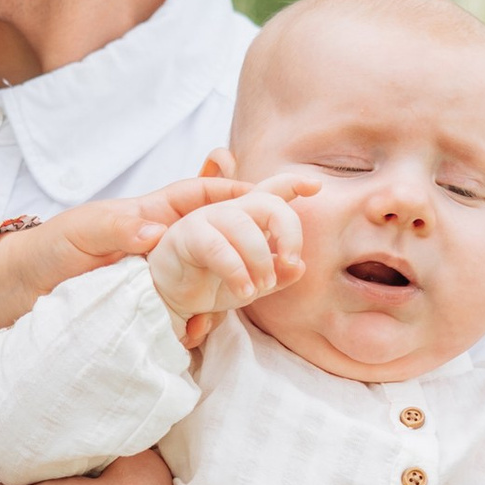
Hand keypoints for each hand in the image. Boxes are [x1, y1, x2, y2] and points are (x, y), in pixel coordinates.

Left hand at [0, 155, 256, 334]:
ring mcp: (164, 278)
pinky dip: (198, 323)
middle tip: (287, 259)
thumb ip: (116, 225)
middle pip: (226, 235)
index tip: (280, 197)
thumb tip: (157, 232)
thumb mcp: (81, 231)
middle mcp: (167, 243)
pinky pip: (190, 313)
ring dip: (235, 289)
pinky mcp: (154, 310)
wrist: (18, 296)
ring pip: (215, 279)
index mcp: (154, 214)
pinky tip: (193, 334)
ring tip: (257, 294)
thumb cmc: (49, 251)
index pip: (208, 196)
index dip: (245, 193)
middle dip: (259, 243)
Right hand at [146, 182, 313, 343]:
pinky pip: (218, 247)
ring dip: (259, 258)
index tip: (315, 186)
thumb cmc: (209, 285)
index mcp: (247, 218)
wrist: (169, 300)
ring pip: (243, 225)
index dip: (294, 183)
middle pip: (266, 201)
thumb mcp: (252, 283)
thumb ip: (276, 274)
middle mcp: (228, 211)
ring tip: (260, 287)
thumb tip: (299, 267)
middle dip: (287, 229)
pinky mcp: (186, 234)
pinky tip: (243, 291)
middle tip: (290, 261)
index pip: (272, 191)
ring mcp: (206, 218)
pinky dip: (236, 271)